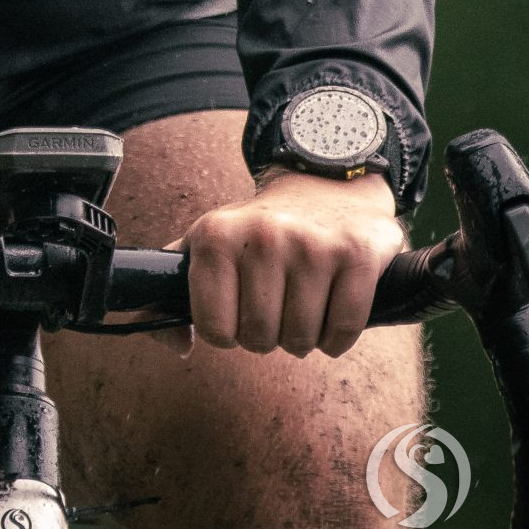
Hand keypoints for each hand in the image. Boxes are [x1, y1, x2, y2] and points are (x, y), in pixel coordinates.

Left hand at [178, 168, 405, 358]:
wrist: (326, 183)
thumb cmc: (261, 227)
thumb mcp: (208, 243)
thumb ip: (172, 293)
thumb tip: (174, 344)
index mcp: (216, 236)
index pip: (214, 329)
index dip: (228, 331)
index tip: (239, 310)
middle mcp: (263, 236)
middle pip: (260, 338)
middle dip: (268, 334)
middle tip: (276, 303)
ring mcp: (312, 245)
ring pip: (302, 340)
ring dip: (304, 335)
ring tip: (303, 301)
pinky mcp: (357, 254)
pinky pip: (343, 330)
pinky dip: (337, 337)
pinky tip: (332, 308)